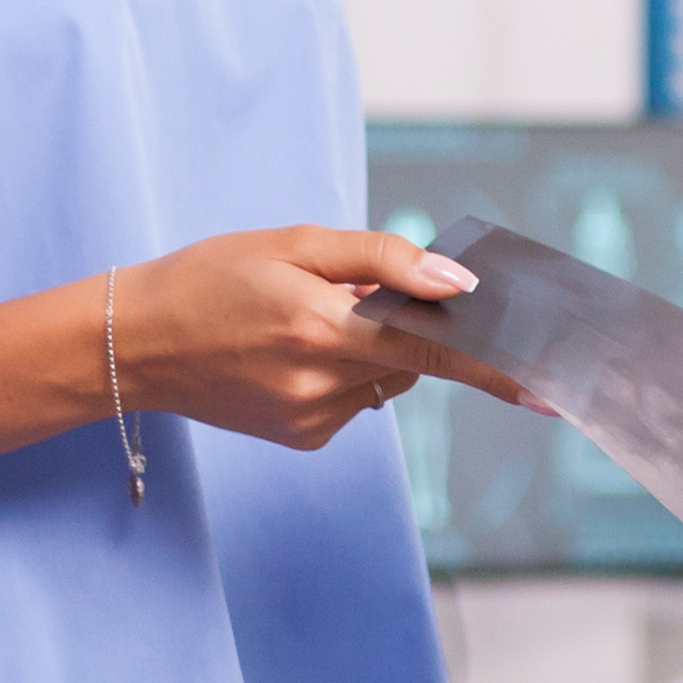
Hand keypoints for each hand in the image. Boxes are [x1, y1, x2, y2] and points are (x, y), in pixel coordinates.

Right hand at [108, 228, 492, 451]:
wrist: (132, 343)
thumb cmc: (210, 278)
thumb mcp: (292, 243)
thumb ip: (381, 260)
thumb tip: (457, 285)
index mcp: (321, 329)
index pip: (434, 351)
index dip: (497, 366)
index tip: (550, 389)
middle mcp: (321, 385)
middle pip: (415, 360)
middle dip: (410, 327)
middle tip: (352, 295)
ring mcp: (312, 420)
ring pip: (388, 380)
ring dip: (373, 349)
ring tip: (305, 322)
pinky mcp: (304, 439)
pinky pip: (357, 400)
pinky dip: (345, 372)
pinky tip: (291, 354)